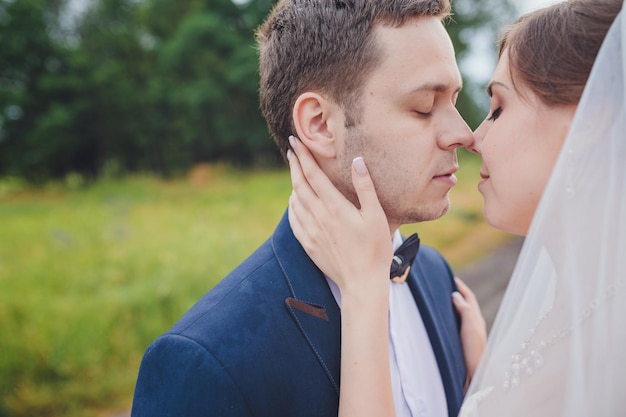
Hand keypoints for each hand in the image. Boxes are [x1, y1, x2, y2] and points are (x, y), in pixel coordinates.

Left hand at [286, 135, 392, 297]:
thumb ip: (365, 187)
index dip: (304, 156)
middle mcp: (318, 217)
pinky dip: (292, 206)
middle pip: (300, 185)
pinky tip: (295, 201)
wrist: (361, 283)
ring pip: (295, 201)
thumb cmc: (375, 249)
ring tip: (294, 171)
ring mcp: (311, 232)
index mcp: (335, 207)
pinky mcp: (308, 244)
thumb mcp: (377, 216)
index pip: (314, 175)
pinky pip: (294, 220)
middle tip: (291, 150)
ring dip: (293, 183)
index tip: (295, 142)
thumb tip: (357, 161)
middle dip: (295, 165)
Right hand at [452, 277, 486, 388]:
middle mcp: (474, 324)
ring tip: (443, 298)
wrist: (476, 374)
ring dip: (454, 304)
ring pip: (462, 313)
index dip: (461, 286)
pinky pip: (457, 323)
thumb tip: (456, 295)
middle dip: (457, 293)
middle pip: (466, 303)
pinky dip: (451, 316)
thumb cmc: (474, 351)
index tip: (451, 277)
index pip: (469, 297)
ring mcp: (469, 333)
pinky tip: (444, 320)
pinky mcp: (463, 341)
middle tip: (446, 285)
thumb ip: (465, 310)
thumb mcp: (470, 328)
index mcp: (476, 318)